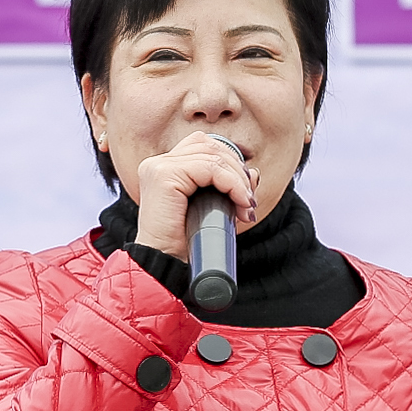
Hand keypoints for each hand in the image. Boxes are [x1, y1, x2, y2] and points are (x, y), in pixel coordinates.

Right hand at [127, 131, 258, 260]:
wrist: (166, 265)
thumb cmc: (184, 243)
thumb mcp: (212, 209)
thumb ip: (228, 187)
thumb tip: (254, 172)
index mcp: (164, 168)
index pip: (203, 146)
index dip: (230, 162)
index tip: (244, 193)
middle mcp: (158, 164)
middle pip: (209, 145)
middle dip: (237, 169)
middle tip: (249, 200)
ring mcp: (158, 167)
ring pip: (212, 155)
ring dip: (238, 179)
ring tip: (246, 204)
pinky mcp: (164, 175)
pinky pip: (209, 168)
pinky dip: (231, 183)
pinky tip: (239, 202)